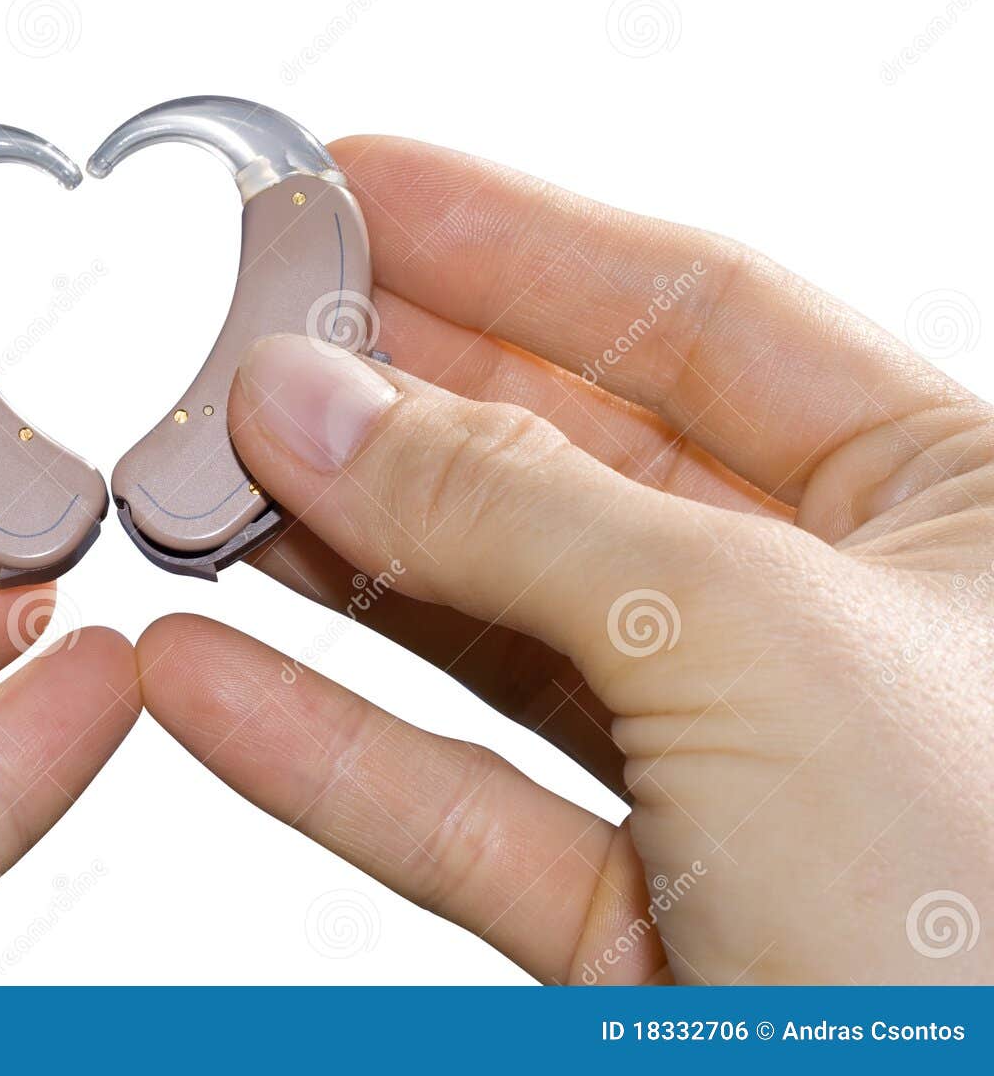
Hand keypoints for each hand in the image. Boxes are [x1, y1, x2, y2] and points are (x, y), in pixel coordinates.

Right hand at [135, 136, 993, 982]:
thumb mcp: (752, 640)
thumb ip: (511, 507)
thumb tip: (317, 401)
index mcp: (952, 503)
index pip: (696, 312)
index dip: (512, 239)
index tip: (356, 193)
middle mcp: (841, 625)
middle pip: (571, 464)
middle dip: (396, 403)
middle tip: (247, 343)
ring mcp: (734, 774)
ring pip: (496, 634)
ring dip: (334, 566)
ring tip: (198, 490)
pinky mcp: (650, 922)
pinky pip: (462, 805)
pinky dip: (324, 744)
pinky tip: (208, 674)